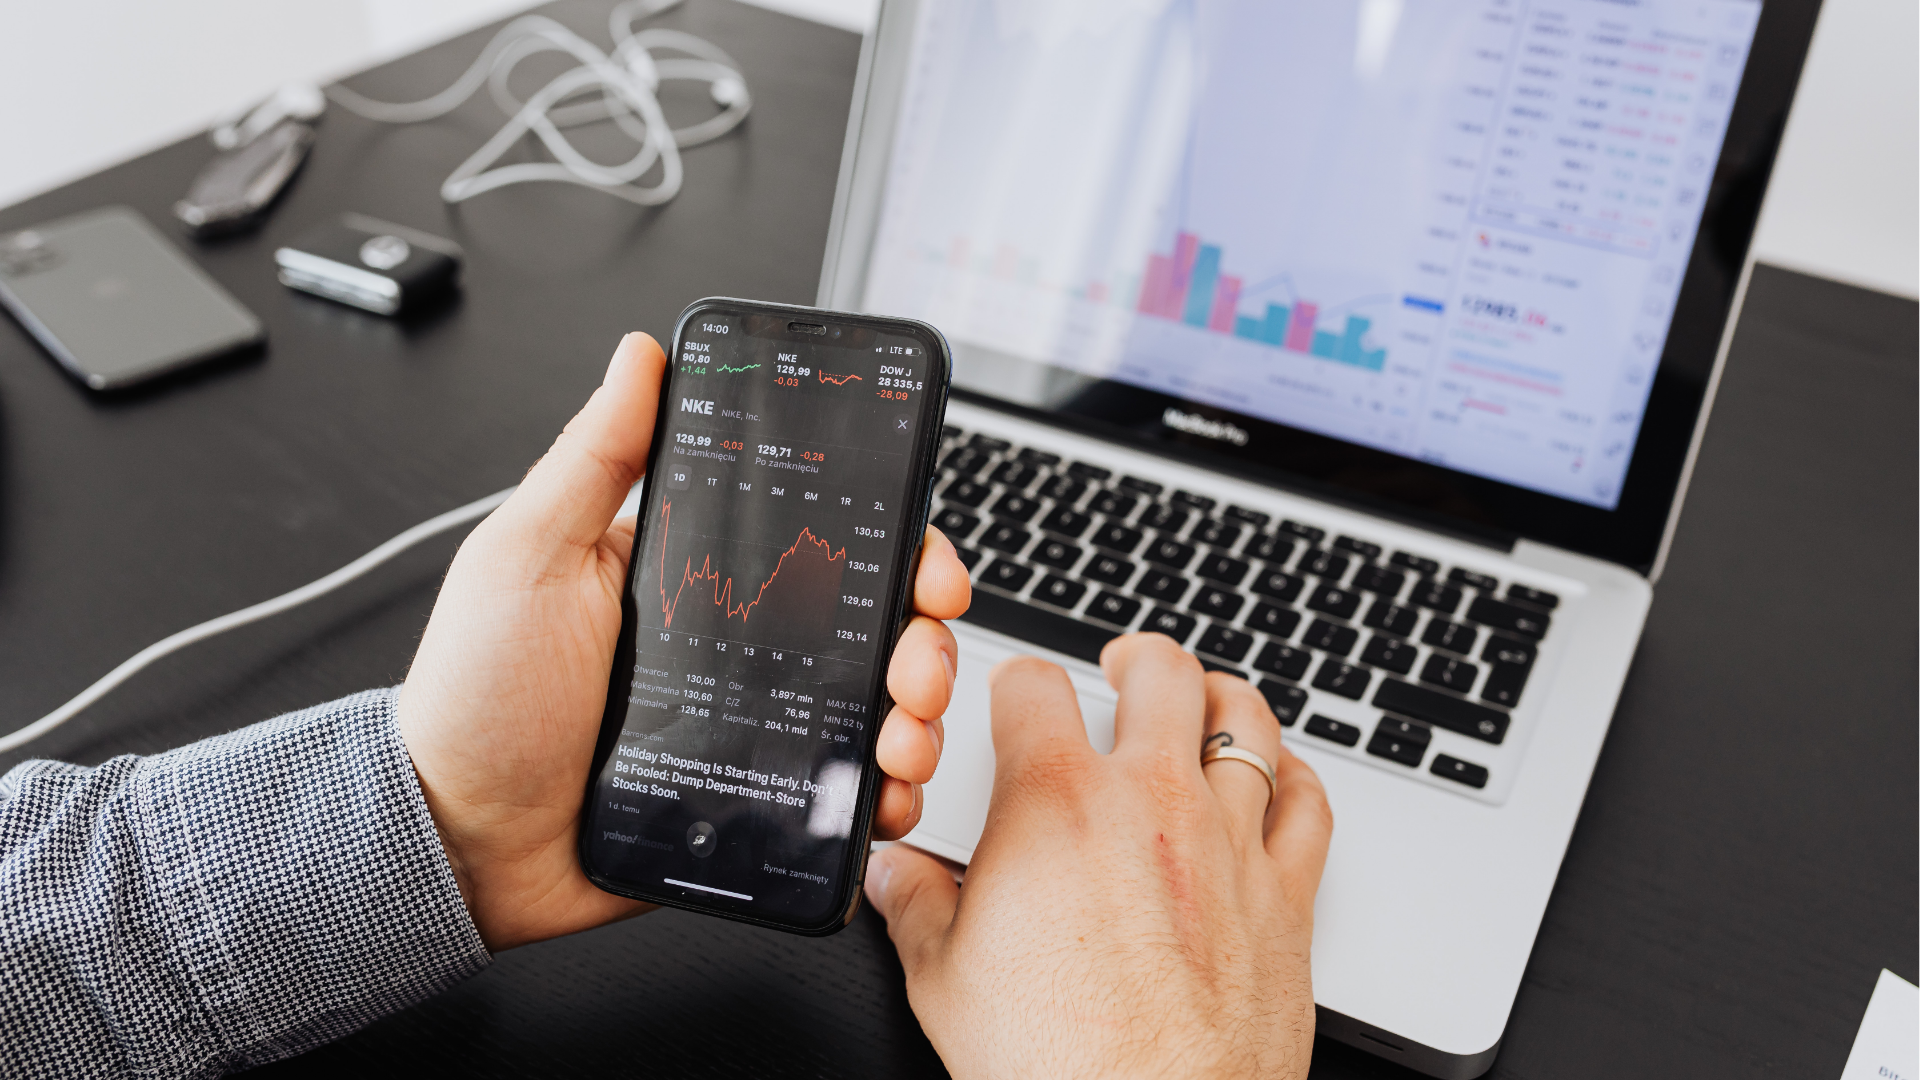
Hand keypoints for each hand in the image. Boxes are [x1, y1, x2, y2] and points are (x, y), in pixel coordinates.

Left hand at [397, 333, 969, 951]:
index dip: (890, 540)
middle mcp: (740, 647)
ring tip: (900, 734)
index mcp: (699, 576)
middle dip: (922, 638)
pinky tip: (885, 793)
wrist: (458, 842)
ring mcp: (754, 727)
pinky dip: (886, 794)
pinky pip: (845, 796)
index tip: (922, 558)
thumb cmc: (479, 697)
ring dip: (919, 716)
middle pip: (872, 624)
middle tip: (914, 659)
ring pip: (875, 709)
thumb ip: (595, 456)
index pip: (820, 538)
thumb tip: (641, 356)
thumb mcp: (530, 556)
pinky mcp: (758, 801)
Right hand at [864, 634, 1332, 1078]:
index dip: (1017, 680)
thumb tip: (894, 876)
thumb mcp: (943, 977)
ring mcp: (1227, 841)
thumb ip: (914, 904)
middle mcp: (1150, 801)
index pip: (1033, 686)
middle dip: (1136, 657)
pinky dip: (1295, 776)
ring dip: (1220, 696)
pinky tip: (1281, 776)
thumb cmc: (1054, 1061)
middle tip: (1124, 665)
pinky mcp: (1285, 894)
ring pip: (1244, 721)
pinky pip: (1308, 803)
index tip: (1018, 694)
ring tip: (1203, 699)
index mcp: (1055, 803)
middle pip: (1160, 672)